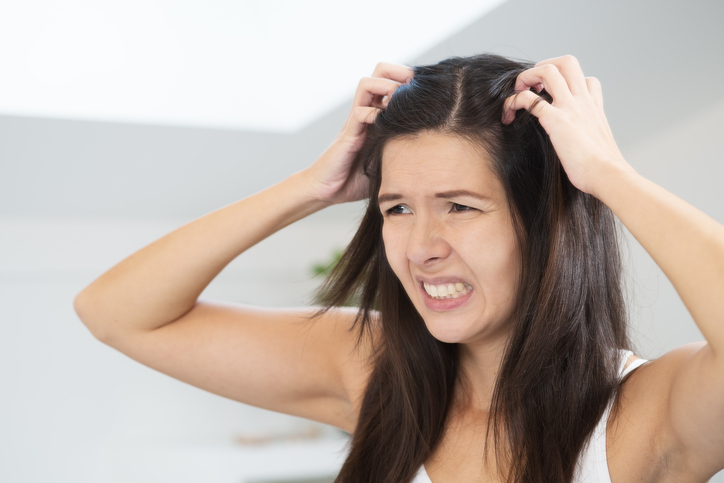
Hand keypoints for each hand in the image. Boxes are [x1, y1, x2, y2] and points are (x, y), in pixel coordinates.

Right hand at [304, 62, 412, 203]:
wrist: (329, 190)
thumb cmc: (358, 178)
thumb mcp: (388, 160)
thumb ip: (404, 150)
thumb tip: (435, 152)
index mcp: (377, 115)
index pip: (391, 81)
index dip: (408, 79)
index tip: (426, 86)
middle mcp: (365, 113)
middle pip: (378, 73)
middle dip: (398, 71)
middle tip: (414, 82)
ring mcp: (355, 122)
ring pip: (366, 85)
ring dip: (385, 85)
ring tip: (399, 97)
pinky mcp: (348, 136)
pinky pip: (359, 114)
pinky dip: (374, 113)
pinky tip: (386, 123)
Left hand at [501, 55, 633, 196]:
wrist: (606, 175)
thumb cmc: (602, 169)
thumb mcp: (599, 146)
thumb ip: (589, 138)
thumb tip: (582, 150)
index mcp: (594, 108)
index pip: (586, 79)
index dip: (567, 81)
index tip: (553, 94)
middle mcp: (583, 101)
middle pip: (567, 62)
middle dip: (544, 65)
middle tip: (531, 85)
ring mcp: (569, 107)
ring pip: (547, 71)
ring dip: (526, 76)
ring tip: (517, 92)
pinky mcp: (555, 120)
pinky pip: (529, 99)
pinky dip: (513, 101)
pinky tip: (508, 114)